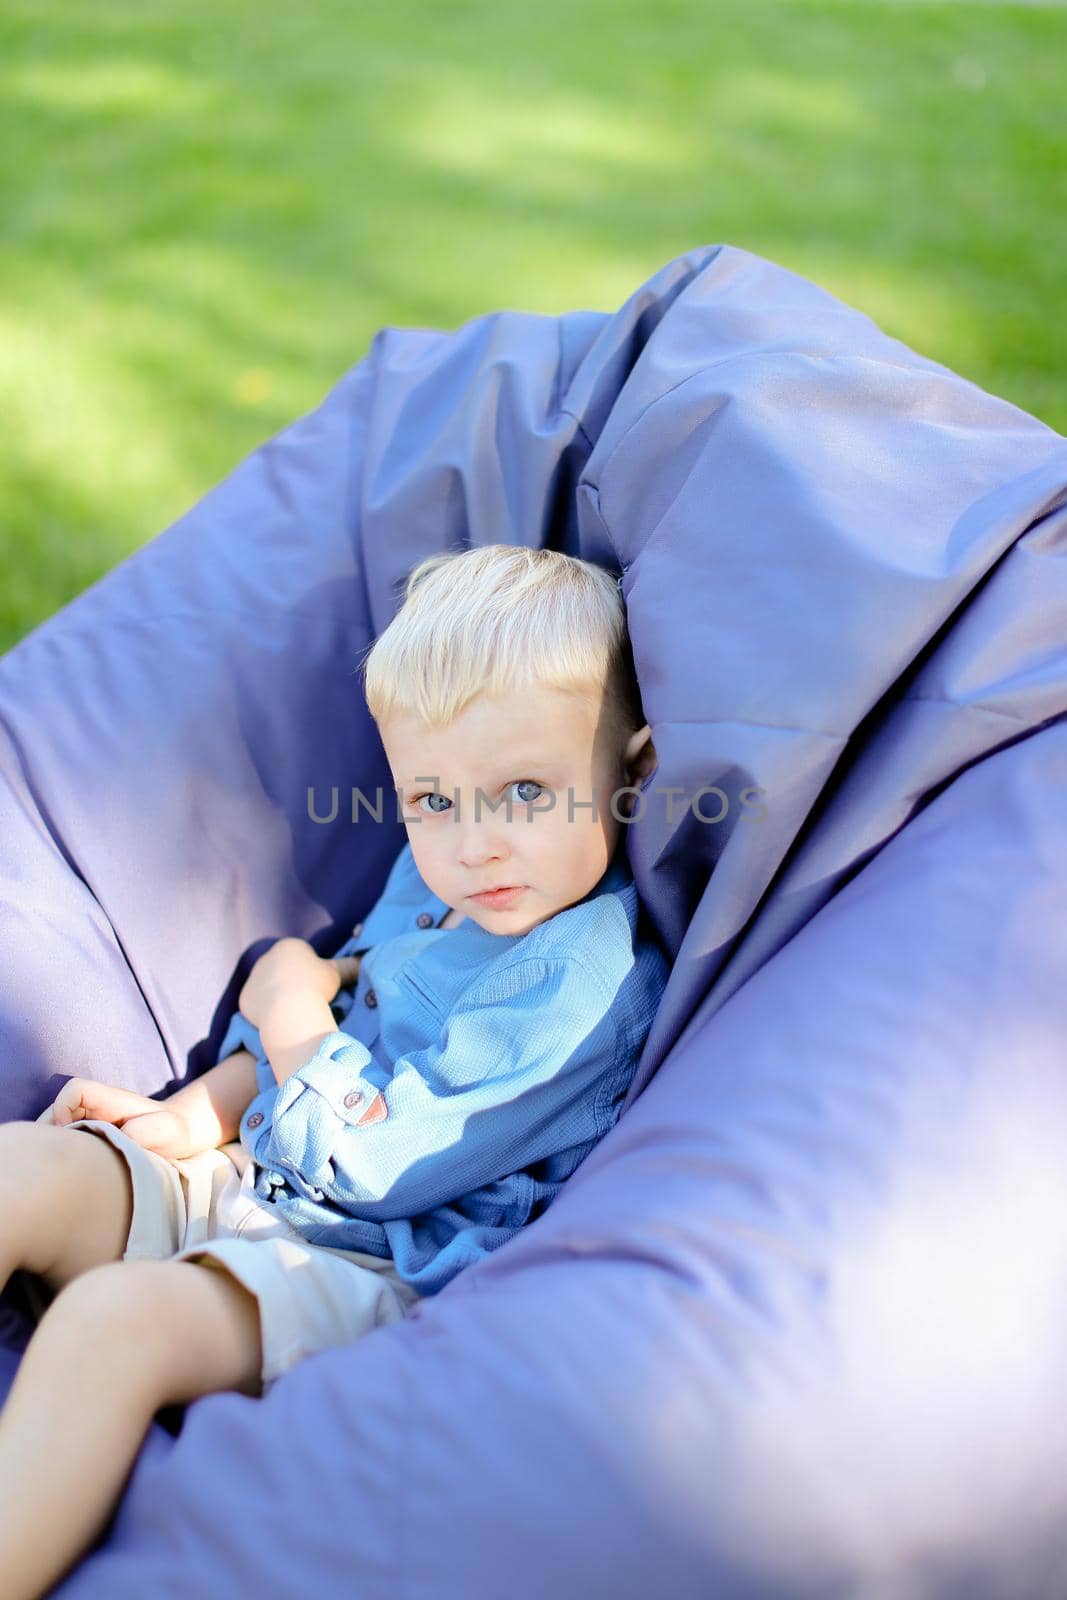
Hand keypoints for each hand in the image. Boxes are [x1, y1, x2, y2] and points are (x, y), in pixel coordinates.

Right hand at [49, 1078, 201, 1159]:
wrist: (179, 1140)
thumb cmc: (172, 1132)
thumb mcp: (167, 1130)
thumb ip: (146, 1131)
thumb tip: (121, 1139)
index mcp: (109, 1100)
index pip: (75, 1090)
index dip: (64, 1107)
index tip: (69, 1132)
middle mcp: (94, 1109)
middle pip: (55, 1110)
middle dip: (51, 1132)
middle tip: (59, 1159)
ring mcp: (89, 1123)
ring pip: (56, 1128)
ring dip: (56, 1146)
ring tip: (64, 1167)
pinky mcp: (89, 1140)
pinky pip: (66, 1144)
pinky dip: (63, 1155)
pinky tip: (72, 1172)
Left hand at [238, 937, 361, 1027]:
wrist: (289, 1010)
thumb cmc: (315, 986)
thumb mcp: (337, 973)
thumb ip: (349, 965)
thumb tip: (366, 959)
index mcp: (289, 946)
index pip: (301, 957)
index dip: (312, 972)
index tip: (318, 987)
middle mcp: (267, 957)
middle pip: (283, 971)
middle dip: (292, 982)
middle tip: (307, 1000)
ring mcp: (253, 978)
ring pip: (269, 988)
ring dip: (278, 996)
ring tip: (293, 1012)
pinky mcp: (244, 999)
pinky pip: (258, 1005)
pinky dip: (267, 1011)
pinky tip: (279, 1019)